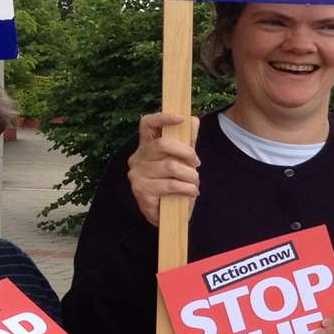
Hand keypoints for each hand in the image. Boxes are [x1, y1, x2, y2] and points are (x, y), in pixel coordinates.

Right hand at [128, 111, 199, 226]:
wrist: (167, 215)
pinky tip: (191, 192)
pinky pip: (171, 185)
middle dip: (187, 153)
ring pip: (171, 166)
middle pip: (163, 144)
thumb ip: (187, 141)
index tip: (181, 118)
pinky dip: (187, 189)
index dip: (163, 117)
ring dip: (190, 175)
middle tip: (196, 164)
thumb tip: (193, 119)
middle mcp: (137, 158)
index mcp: (146, 146)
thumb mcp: (181, 160)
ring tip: (194, 183)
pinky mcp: (142, 192)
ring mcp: (137, 176)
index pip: (147, 123)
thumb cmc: (172, 182)